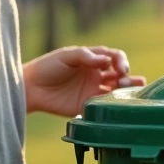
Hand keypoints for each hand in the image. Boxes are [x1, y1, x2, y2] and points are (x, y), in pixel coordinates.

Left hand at [22, 46, 145, 116]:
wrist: (31, 88)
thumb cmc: (47, 67)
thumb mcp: (66, 55)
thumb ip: (86, 56)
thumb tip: (106, 60)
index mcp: (93, 60)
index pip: (115, 58)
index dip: (121, 62)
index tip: (120, 69)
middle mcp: (96, 75)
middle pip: (120, 76)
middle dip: (128, 78)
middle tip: (124, 81)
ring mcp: (92, 92)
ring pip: (116, 92)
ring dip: (127, 91)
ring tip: (133, 92)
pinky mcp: (87, 107)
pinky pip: (104, 107)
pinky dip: (114, 107)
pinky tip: (118, 106)